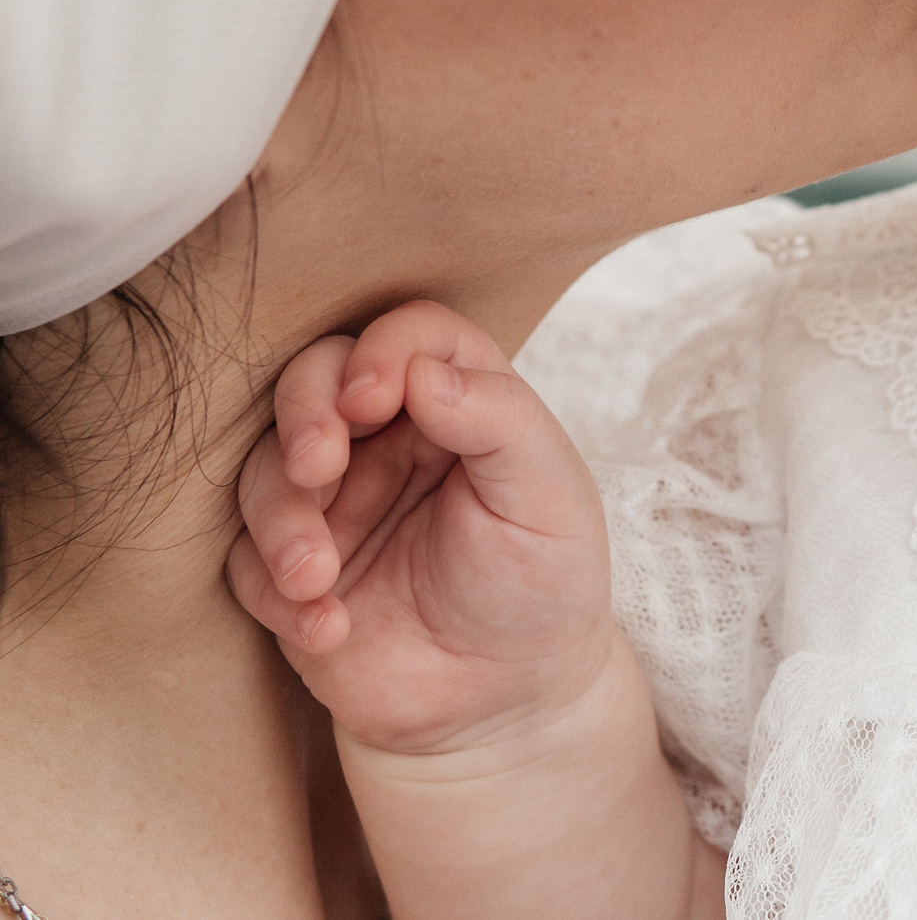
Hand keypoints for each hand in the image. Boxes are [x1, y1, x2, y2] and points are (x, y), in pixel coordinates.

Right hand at [228, 300, 616, 756]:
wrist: (506, 700)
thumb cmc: (541, 582)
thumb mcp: (550, 499)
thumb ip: (499, 421)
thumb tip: (422, 371)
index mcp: (456, 401)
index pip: (408, 335)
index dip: (381, 350)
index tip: (374, 396)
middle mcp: (385, 439)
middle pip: (312, 380)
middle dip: (302, 416)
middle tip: (318, 465)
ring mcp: (331, 502)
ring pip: (264, 471)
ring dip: (281, 519)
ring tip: (319, 576)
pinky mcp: (288, 572)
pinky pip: (245, 563)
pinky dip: (275, 594)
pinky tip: (328, 627)